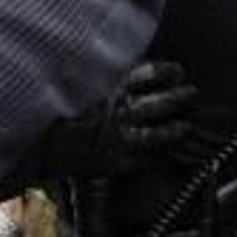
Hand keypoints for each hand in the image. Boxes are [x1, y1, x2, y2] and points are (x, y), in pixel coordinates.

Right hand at [38, 61, 198, 179]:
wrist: (44, 145)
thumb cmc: (66, 111)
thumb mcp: (89, 85)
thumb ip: (115, 78)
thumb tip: (144, 73)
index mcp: (112, 88)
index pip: (151, 74)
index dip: (169, 72)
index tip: (178, 73)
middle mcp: (120, 111)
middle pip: (163, 103)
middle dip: (182, 98)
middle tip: (192, 95)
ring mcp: (121, 139)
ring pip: (161, 133)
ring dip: (178, 128)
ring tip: (187, 125)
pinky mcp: (120, 164)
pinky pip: (149, 158)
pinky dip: (160, 152)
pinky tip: (167, 149)